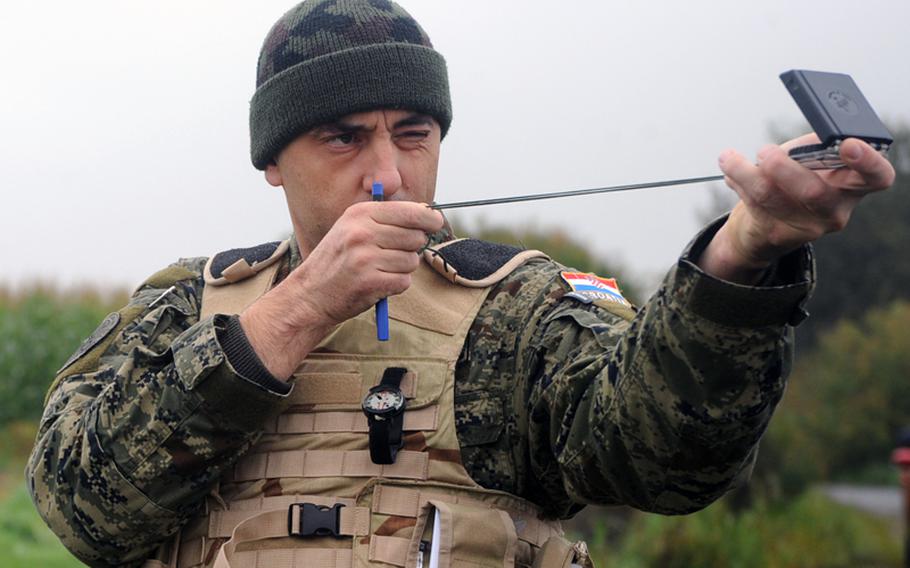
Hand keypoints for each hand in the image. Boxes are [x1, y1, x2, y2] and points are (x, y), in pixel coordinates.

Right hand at [239, 201, 442, 377]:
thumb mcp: (352, 228)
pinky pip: (404, 281)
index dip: (429, 218)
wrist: (310, 295)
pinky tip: (377, 284)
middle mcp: (362, 232)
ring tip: (379, 270)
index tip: (436, 223)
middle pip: (416, 237)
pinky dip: (396, 285)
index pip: (410, 211)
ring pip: (411, 261)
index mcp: (359, 214)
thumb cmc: (337, 261)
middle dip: (411, 248)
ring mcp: (365, 258)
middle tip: (392, 255)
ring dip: (402, 269)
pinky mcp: (370, 282)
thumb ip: (384, 219)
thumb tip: (428, 216)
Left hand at [700, 135, 894, 282]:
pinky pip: (753, 203)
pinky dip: (737, 180)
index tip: (848, 144)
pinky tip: (729, 170)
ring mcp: (808, 227)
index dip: (868, 161)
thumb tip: (795, 145)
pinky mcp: (779, 235)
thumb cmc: (794, 179)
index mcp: (854, 185)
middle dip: (783, 168)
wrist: (764, 226)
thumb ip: (811, 148)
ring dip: (745, 171)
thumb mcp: (810, 160)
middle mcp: (836, 210)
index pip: (878, 177)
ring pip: (772, 196)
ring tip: (729, 157)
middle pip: (814, 192)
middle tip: (765, 151)